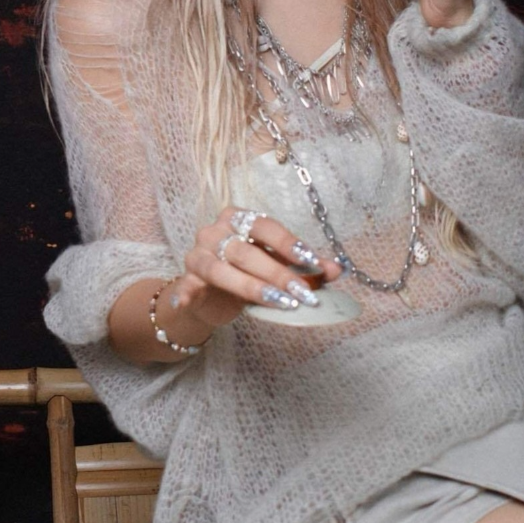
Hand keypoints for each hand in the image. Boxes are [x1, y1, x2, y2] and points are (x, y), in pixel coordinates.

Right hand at [172, 208, 341, 326]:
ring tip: (282, 303)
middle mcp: (215, 231)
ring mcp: (197, 254)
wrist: (210, 296)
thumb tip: (337, 269)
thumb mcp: (276, 268)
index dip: (289, 244)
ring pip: (223, 270)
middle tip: (304, 294)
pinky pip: (187, 285)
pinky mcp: (186, 279)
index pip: (266, 226)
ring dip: (254, 288)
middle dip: (279, 273)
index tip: (312, 262)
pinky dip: (187, 292)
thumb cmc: (247, 273)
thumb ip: (304, 267)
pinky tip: (188, 300)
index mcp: (239, 219)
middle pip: (247, 251)